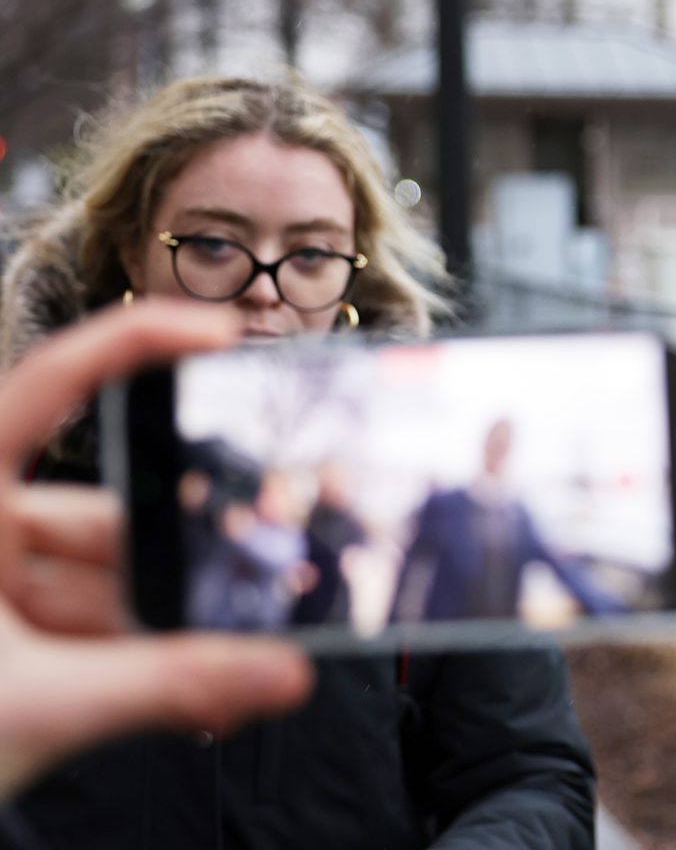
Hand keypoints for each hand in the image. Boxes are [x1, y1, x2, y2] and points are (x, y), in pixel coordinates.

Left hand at [0, 303, 313, 798]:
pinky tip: (201, 686)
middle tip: (256, 570)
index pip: (43, 388)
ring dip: (168, 618)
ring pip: (106, 578)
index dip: (130, 346)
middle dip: (179, 549)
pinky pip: (94, 627)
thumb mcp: (38, 707)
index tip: (214, 334)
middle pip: (102, 509)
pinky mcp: (10, 640)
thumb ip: (167, 686)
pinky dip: (144, 654)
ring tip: (235, 655)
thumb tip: (281, 672)